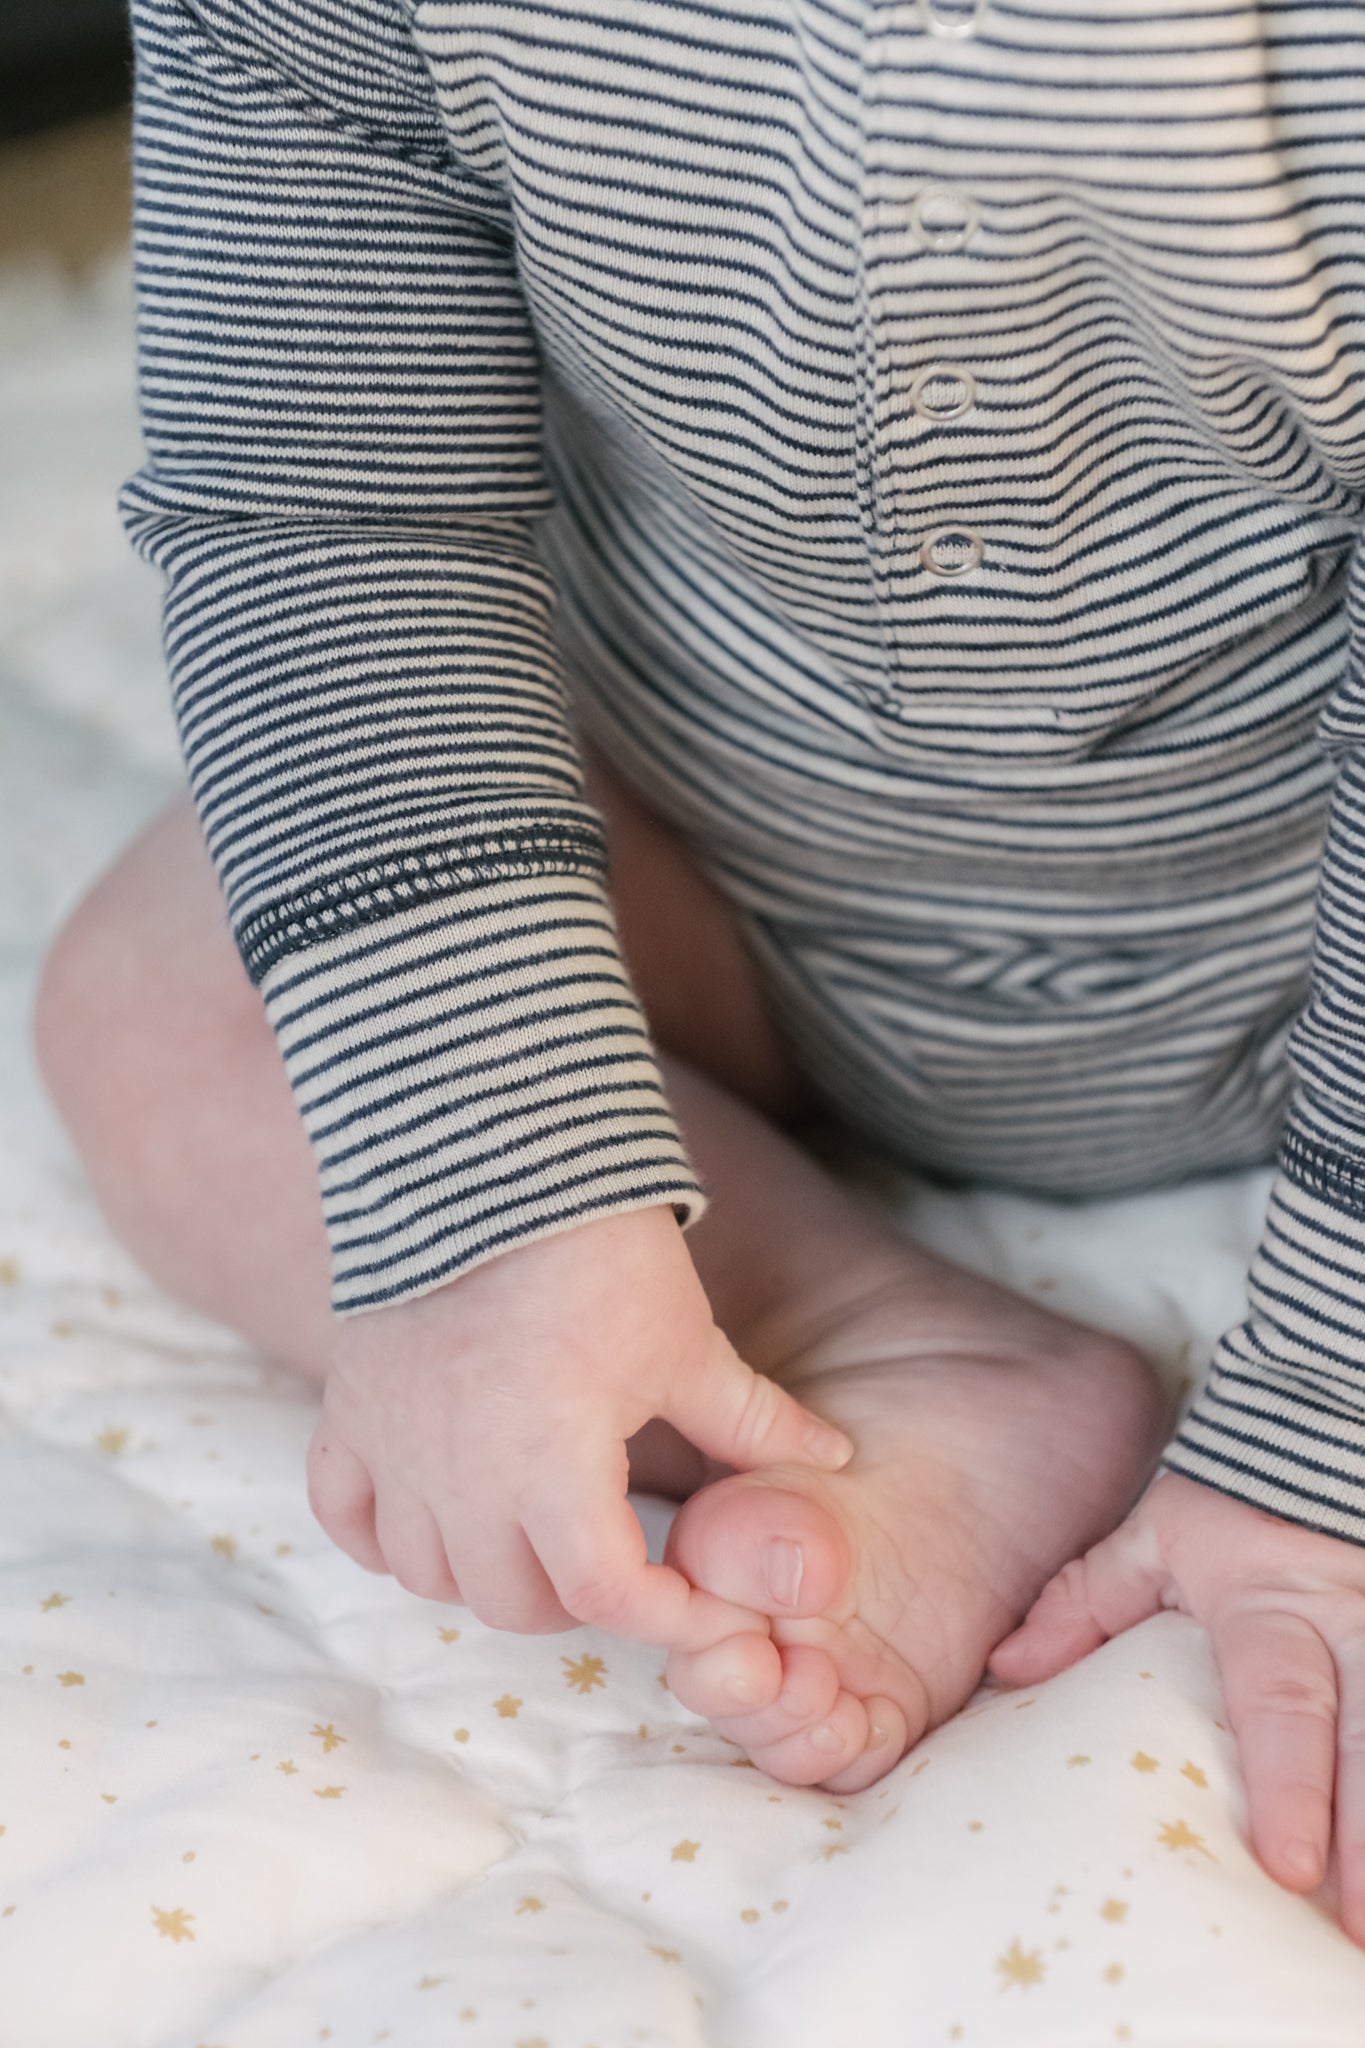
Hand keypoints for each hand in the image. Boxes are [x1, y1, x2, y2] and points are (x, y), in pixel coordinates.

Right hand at [305, 1205, 852, 1648]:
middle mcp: (461, 1479)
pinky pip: (344, 1515)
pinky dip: (385, 1535)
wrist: (491, 1163)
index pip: (607, 1598)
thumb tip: (835, 1453)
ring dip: (489, 1575)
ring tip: (538, 1537)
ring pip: (431, 1575)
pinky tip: (434, 1516)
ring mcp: (394, 1448)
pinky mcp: (350, 1409)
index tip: (704, 1603)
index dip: (668, 1617)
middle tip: (624, 1559)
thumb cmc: (600, 1255)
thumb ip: (753, 1419)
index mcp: (552, 1471)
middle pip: (516, 1604)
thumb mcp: (687, 1345)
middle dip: (581, 1600)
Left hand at [988, 1471, 1364, 1942]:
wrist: (1319, 1456)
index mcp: (1274, 1611)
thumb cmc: (1230, 1519)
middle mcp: (1352, 1635)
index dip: (1290, 1784)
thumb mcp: (1154, 1537)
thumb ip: (1087, 1600)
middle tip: (1358, 1929)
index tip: (1289, 1867)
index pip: (1282, 1701)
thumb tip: (1008, 1668)